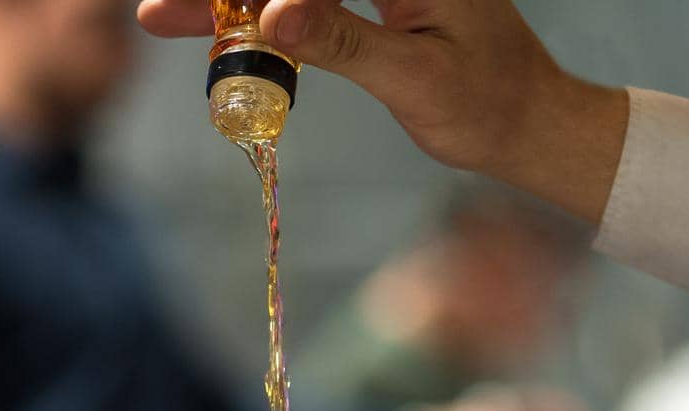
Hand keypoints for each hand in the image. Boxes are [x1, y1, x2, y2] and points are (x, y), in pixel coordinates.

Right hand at [137, 0, 629, 221]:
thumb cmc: (487, 101)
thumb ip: (343, 41)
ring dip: (231, 0)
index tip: (200, 0)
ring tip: (163, 14)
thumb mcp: (415, 76)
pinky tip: (208, 23)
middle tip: (162, 5)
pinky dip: (255, 13)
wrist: (526, 121)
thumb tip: (272, 15)